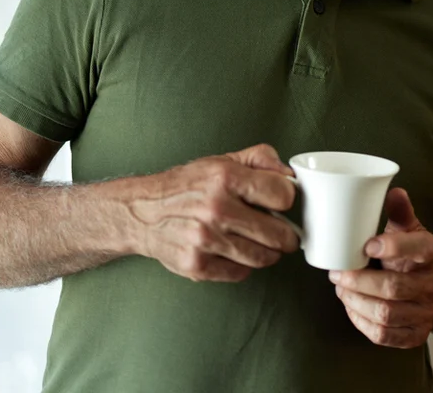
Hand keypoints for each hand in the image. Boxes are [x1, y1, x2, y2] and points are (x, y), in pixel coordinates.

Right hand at [126, 144, 299, 282]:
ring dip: (268, 252)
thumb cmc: (186, 186)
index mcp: (225, 178)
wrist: (142, 212)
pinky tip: (236, 252)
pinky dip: (244, 265)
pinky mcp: (197, 265)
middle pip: (279, 234)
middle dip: (285, 234)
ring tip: (260, 242)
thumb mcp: (222, 161)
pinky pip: (241, 273)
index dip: (287, 199)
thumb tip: (290, 175)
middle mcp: (216, 209)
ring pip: (263, 258)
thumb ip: (260, 159)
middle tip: (281, 231)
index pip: (283, 195)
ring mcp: (206, 240)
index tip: (281, 203)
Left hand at [329, 188, 432, 347]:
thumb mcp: (409, 231)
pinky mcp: (415, 335)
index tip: (367, 245)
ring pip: (386, 314)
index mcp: (429, 252)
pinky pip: (384, 335)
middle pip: (393, 287)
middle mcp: (431, 284)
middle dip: (358, 281)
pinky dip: (362, 323)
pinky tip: (352, 308)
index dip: (392, 247)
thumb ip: (399, 212)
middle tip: (337, 273)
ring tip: (341, 290)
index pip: (418, 247)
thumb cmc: (411, 256)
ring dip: (356, 302)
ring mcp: (425, 312)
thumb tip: (393, 190)